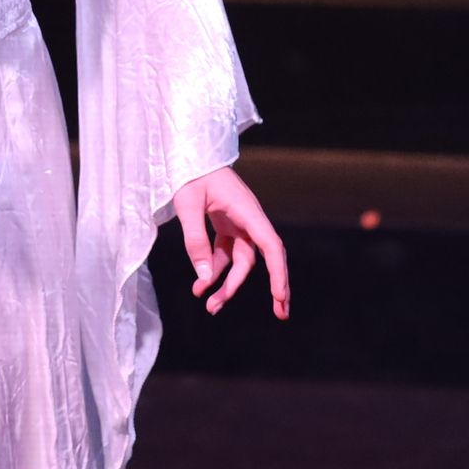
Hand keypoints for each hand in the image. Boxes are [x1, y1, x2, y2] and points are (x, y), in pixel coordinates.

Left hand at [173, 165, 289, 320]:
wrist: (188, 153)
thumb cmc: (190, 174)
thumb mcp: (188, 205)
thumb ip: (195, 240)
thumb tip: (203, 277)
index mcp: (247, 211)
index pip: (271, 246)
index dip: (278, 273)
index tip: (280, 297)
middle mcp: (248, 219)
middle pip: (259, 259)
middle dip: (270, 287)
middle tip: (278, 315)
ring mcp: (238, 223)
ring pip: (240, 261)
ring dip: (227, 283)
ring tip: (210, 305)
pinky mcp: (226, 225)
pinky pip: (225, 254)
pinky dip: (215, 269)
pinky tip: (201, 285)